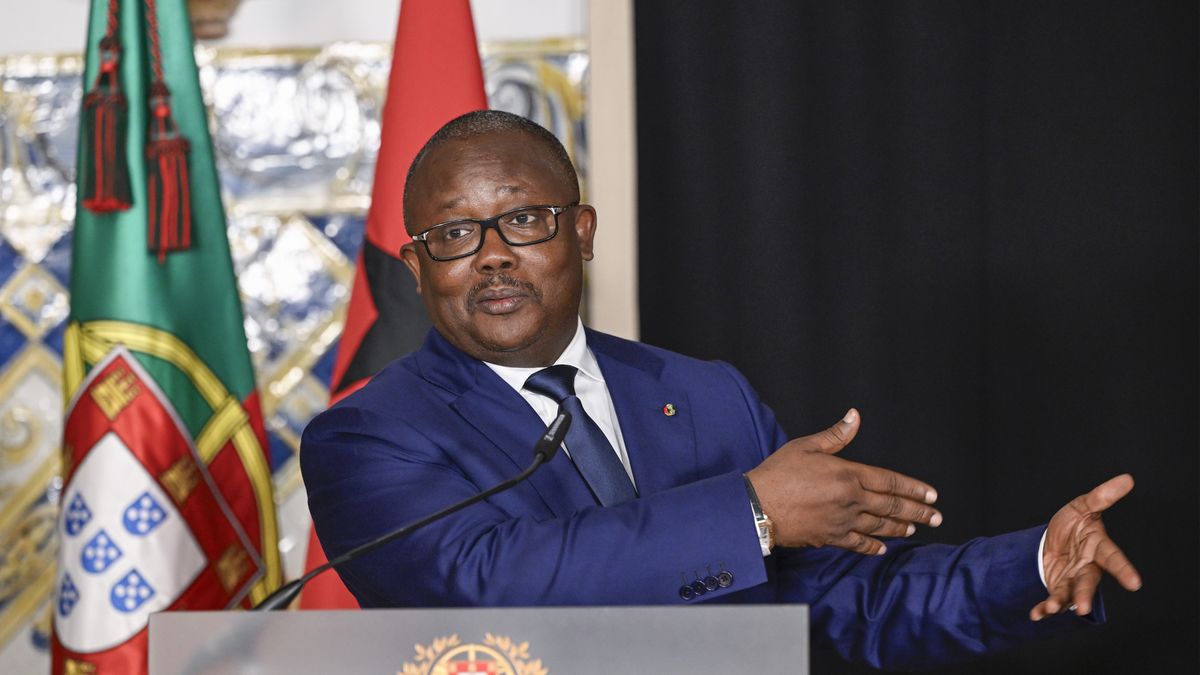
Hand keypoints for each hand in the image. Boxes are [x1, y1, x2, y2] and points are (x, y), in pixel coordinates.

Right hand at [746, 409, 940, 554]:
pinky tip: (882, 548)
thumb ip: (836, 435)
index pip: (889, 481)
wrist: (757, 507)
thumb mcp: (807, 446)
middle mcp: (851, 500)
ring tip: (914, 529)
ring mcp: (842, 521)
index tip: (931, 495)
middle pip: (891, 507)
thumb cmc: (778, 473)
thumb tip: (854, 417)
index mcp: (848, 474)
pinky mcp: (830, 537)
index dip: (913, 488)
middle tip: (936, 517)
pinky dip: (872, 546)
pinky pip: (858, 544)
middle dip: (917, 512)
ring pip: (879, 527)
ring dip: (900, 528)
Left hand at [1031, 474, 1141, 619]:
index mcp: (1098, 548)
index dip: (1124, 570)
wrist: (1055, 537)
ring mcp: (1073, 580)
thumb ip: (1102, 496)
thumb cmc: (1074, 522)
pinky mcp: (1057, 587)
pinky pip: (1052, 600)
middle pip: (1088, 582)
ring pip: (1069, 594)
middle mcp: (1088, 568)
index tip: (1135, 583)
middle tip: (1084, 608)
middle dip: (1085, 595)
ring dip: (1061, 602)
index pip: (1112, 558)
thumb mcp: (1083, 506)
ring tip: (1052, 608)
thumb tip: (1127, 479)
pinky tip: (1036, 615)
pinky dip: (1044, 609)